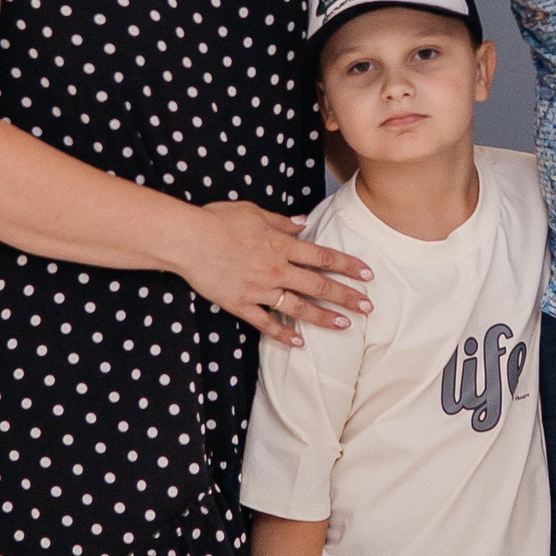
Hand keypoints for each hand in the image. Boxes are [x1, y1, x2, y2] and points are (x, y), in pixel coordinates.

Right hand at [173, 200, 370, 342]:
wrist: (188, 240)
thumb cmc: (218, 220)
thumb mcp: (253, 212)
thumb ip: (280, 221)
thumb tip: (302, 223)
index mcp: (281, 245)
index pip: (323, 256)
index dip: (348, 265)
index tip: (367, 275)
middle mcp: (276, 269)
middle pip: (318, 285)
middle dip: (346, 296)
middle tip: (368, 306)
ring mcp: (259, 290)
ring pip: (298, 307)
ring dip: (323, 317)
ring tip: (344, 325)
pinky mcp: (241, 304)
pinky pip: (266, 323)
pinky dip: (283, 334)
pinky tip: (299, 343)